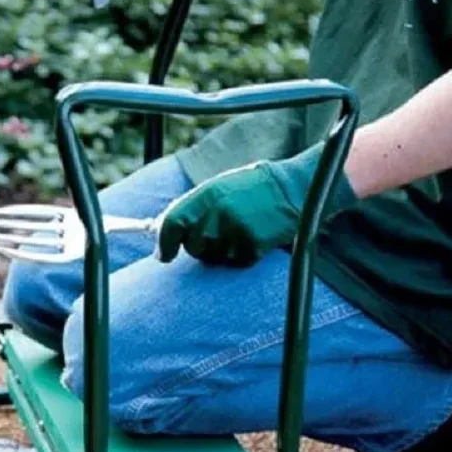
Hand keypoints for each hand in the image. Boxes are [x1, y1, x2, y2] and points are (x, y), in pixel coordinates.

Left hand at [156, 144, 358, 266]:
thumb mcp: (217, 189)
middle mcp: (218, 213)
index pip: (172, 223)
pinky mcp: (254, 246)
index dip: (164, 243)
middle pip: (193, 247)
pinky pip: (235, 262)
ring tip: (238, 230)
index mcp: (206, 194)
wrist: (292, 189)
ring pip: (214, 258)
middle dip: (199, 246)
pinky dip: (241, 256)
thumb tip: (159, 231)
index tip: (164, 255)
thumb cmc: (249, 189)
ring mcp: (236, 230)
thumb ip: (189, 208)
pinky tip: (252, 237)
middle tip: (216, 233)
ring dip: (221, 252)